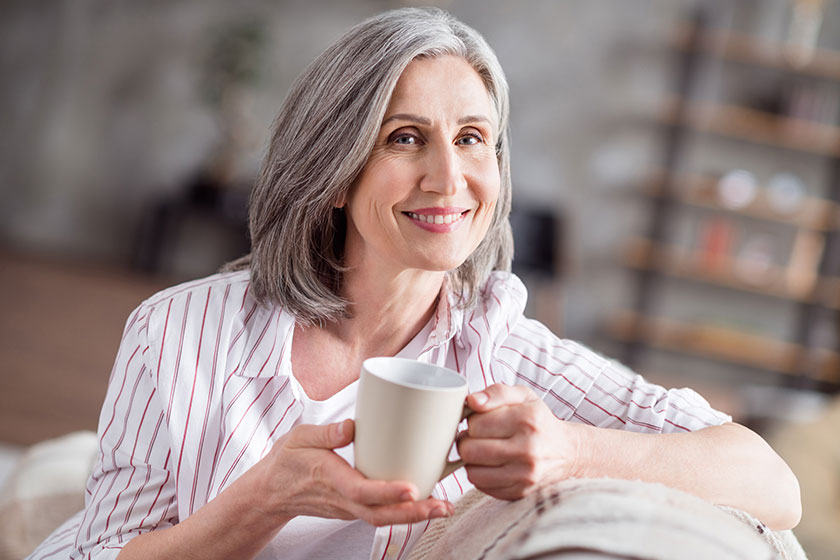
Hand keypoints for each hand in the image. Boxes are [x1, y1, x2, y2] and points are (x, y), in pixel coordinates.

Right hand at [254, 419, 453, 526]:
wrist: (271, 491)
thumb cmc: (287, 461)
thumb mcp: (299, 437)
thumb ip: (326, 432)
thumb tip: (353, 426)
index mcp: (328, 477)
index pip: (360, 491)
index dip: (386, 492)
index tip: (411, 489)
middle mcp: (341, 499)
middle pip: (379, 514)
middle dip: (413, 513)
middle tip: (441, 506)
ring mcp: (347, 508)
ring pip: (382, 518)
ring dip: (413, 516)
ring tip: (442, 508)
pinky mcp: (353, 508)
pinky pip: (379, 515)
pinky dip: (403, 513)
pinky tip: (424, 503)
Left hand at [457, 384, 578, 499]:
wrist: (567, 452)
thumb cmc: (539, 421)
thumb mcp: (523, 396)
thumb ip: (496, 392)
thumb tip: (472, 401)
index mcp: (527, 419)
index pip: (475, 424)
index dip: (472, 421)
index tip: (480, 421)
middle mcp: (528, 448)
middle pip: (469, 450)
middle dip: (467, 441)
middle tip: (477, 437)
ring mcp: (525, 474)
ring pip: (472, 471)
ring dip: (472, 461)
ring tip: (484, 451)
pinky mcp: (520, 492)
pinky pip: (482, 486)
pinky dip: (482, 475)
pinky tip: (493, 465)